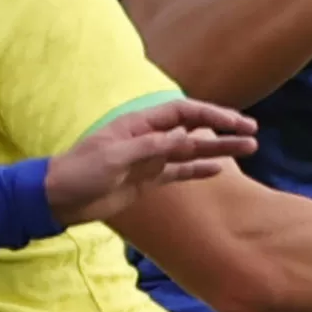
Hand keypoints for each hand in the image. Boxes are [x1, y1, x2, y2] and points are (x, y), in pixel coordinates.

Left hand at [43, 100, 257, 225]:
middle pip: (194, 129)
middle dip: (223, 129)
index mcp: (140, 124)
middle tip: (253, 133)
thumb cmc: (81, 171)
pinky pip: (179, 173)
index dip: (212, 115)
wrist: (59, 198)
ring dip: (218, 149)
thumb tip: (188, 137)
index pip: (185, 113)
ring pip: (192, 151)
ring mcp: (150, 160)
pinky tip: (219, 169)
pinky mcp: (146, 181)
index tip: (237, 123)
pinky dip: (199, 170)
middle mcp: (149, 138)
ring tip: (249, 149)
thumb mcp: (115, 157)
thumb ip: (152, 148)